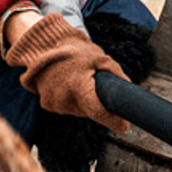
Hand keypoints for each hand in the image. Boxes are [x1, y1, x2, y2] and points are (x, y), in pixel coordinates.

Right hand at [5, 13, 129, 132]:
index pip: (98, 112)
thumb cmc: (74, 51)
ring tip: (77, 80)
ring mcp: (53, 103)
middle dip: (96, 102)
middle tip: (93, 84)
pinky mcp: (46, 105)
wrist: (42, 46)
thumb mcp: (98, 57)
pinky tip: (67, 84)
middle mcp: (64, 99)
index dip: (114, 121)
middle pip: (89, 111)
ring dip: (82, 100)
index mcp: (78, 87)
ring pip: (78, 110)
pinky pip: (66, 107)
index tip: (124, 125)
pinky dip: (70, 99)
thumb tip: (129, 89)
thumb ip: (115, 73)